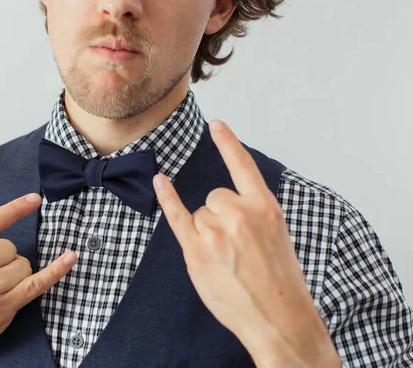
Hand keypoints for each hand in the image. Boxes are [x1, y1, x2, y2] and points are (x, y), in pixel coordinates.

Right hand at [0, 193, 76, 367]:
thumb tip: (8, 220)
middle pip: (10, 247)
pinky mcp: (1, 310)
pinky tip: (70, 258)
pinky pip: (36, 284)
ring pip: (23, 266)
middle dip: (6, 259)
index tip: (36, 199)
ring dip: (17, 275)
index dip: (16, 208)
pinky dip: (56, 271)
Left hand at [153, 120, 340, 367]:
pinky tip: (160, 182)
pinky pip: (177, 216)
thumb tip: (227, 206)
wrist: (278, 318)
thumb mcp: (277, 236)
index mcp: (264, 207)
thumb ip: (253, 214)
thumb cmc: (280, 281)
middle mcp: (239, 212)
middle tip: (236, 248)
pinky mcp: (196, 250)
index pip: (242, 166)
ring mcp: (216, 230)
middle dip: (220, 217)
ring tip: (227, 261)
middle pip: (215, 197)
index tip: (215, 123)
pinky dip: (167, 198)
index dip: (227, 143)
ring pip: (200, 214)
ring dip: (207, 233)